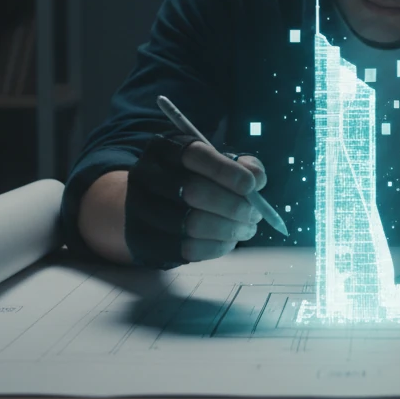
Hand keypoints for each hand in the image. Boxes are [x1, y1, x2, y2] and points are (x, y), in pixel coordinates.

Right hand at [124, 132, 267, 268]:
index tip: (252, 186)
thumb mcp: (213, 162)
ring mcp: (142, 210)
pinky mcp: (147, 240)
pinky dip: (217, 246)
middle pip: (193, 191)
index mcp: (166, 149)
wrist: (147, 205)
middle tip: (254, 214)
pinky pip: (188, 249)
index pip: (196, 155)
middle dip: (233, 205)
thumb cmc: (192, 180)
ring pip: (192, 224)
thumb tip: (257, 179)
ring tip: (247, 228)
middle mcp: (147, 176)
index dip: (227, 171)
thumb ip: (240, 165)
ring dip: (229, 229)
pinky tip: (229, 240)